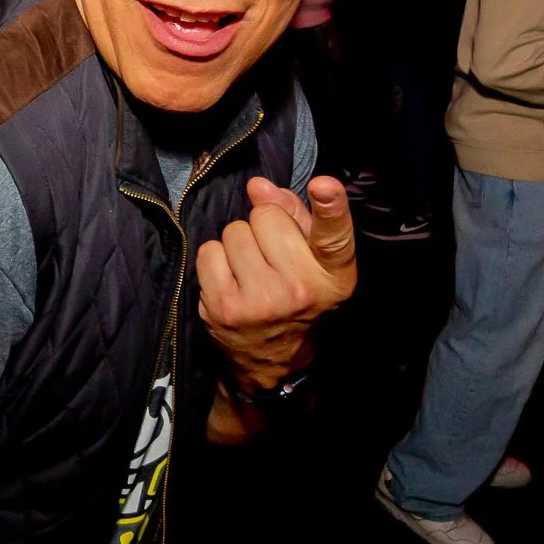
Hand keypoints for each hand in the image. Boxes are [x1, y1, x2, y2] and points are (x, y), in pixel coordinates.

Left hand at [197, 176, 356, 391]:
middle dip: (264, 227)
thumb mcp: (312, 258)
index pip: (335, 236)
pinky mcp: (224, 307)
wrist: (272, 357)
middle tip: (270, 254)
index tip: (323, 186)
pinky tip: (230, 279)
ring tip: (250, 269)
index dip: (331, 207)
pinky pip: (209, 251)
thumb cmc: (295, 291)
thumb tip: (258, 186)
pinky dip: (215, 259)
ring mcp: (260, 301)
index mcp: (332, 275)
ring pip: (234, 231)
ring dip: (238, 244)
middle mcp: (301, 289)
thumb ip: (293, 214)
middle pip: (266, 217)